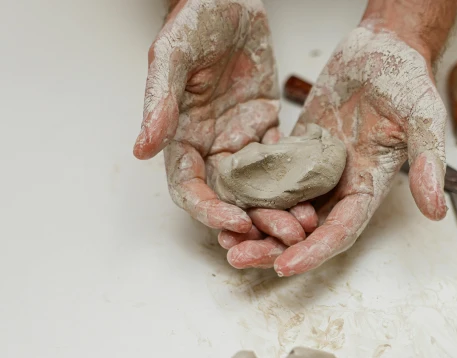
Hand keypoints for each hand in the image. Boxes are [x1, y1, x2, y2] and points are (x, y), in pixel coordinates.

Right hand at [133, 0, 313, 246]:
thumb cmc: (197, 17)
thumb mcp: (172, 54)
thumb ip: (159, 102)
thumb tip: (142, 149)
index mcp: (181, 135)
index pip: (189, 186)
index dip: (208, 210)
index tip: (234, 223)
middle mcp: (210, 144)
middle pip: (227, 197)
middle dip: (251, 222)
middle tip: (279, 237)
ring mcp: (239, 139)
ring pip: (257, 188)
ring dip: (276, 210)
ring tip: (301, 227)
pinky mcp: (266, 127)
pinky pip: (282, 162)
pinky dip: (296, 182)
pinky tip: (315, 196)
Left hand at [225, 23, 449, 275]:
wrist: (382, 49)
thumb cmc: (406, 79)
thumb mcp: (424, 118)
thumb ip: (428, 162)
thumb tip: (436, 210)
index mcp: (368, 187)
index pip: (341, 230)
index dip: (315, 250)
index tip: (287, 264)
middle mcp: (339, 187)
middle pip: (305, 231)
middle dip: (273, 248)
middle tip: (239, 256)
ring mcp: (315, 171)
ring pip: (281, 212)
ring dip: (255, 228)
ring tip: (224, 240)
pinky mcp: (296, 152)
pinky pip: (269, 180)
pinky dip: (248, 194)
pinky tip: (223, 199)